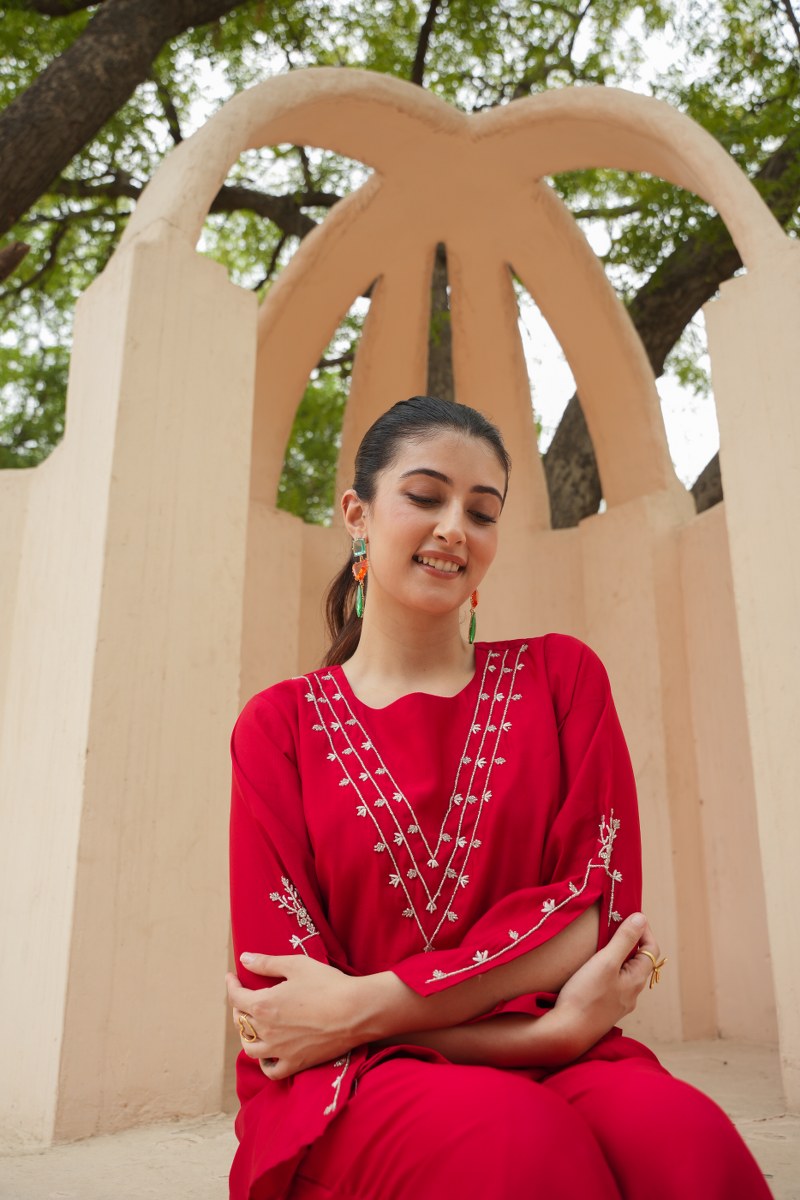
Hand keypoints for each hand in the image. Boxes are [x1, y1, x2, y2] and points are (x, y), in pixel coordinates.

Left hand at [226, 953, 360, 1079]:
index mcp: (263, 1004)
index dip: (231, 985)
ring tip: (253, 1025)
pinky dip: (264, 1062)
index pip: (235, 997)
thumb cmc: (327, 984)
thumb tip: (244, 959)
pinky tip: (268, 1052)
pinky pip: (270, 1070)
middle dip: (238, 1007)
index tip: (231, 977)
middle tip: (244, 997)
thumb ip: (267, 963)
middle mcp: (266, 1030)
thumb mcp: (296, 966)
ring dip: (247, 1034)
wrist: (355, 1011)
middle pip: (240, 1021)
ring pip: (249, 1047)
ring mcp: (279, 1050)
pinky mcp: (295, 1063)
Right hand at [550, 912, 660, 1059]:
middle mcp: (631, 993)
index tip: (628, 915)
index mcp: (636, 980)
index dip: (644, 930)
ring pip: (625, 972)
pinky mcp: (603, 1008)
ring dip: (618, 955)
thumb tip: (641, 918)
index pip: (652, 950)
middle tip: (613, 924)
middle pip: (639, 961)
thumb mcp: (606, 962)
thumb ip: (624, 940)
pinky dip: (608, 968)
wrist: (566, 1032)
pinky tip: (592, 967)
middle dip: (630, 940)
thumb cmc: (586, 996)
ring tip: (602, 942)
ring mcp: (618, 1002)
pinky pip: (613, 982)